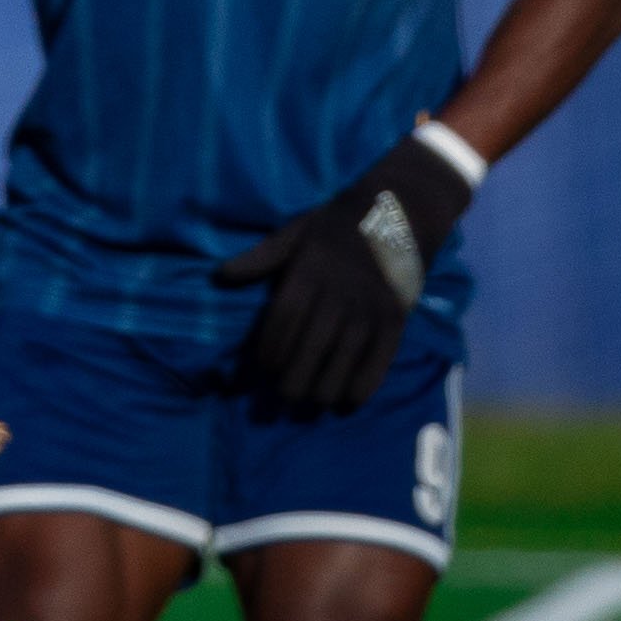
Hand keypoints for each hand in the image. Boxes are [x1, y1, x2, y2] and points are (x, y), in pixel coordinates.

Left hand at [211, 131, 476, 415]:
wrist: (400, 214)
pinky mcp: (396, 321)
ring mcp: (370, 310)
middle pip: (309, 348)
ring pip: (342, 361)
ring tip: (307, 406)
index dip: (268, 351)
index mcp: (309, 271)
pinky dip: (362, 387)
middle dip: (291, 380)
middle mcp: (338, 294)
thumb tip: (219, 275)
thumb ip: (261, 257)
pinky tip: (346, 402)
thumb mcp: (296, 231)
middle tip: (279, 401)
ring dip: (322, 389)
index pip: (283, 321)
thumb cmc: (338, 224)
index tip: (257, 373)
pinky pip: (379, 362)